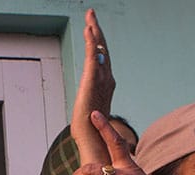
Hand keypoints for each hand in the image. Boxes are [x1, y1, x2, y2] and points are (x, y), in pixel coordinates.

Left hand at [70, 9, 115, 165]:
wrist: (92, 138)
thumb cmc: (93, 131)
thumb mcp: (93, 112)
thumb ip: (95, 105)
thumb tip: (93, 109)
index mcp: (106, 84)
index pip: (103, 59)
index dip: (99, 44)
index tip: (94, 31)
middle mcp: (106, 78)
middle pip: (103, 49)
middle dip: (97, 31)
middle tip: (91, 15)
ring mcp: (101, 78)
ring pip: (99, 49)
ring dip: (94, 31)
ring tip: (90, 16)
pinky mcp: (92, 80)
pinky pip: (93, 56)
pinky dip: (92, 42)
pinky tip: (88, 30)